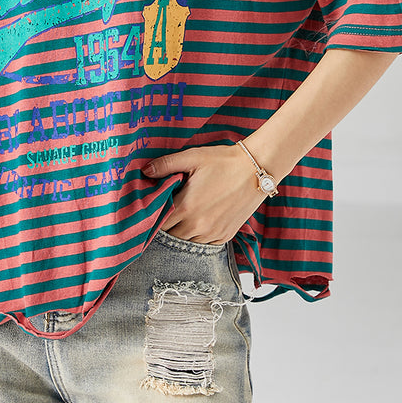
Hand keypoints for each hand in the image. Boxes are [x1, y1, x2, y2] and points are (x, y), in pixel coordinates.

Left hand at [142, 144, 265, 243]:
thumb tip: (145, 171)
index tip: (152, 212)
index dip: (153, 218)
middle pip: (170, 237)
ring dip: (180, 234)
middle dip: (165, 228)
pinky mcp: (225, 236)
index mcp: (186, 207)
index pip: (158, 223)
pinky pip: (203, 245)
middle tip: (165, 215)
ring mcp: (212, 233)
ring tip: (182, 219)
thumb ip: (165, 165)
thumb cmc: (223, 161)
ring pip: (186, 243)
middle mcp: (197, 225)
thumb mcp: (192, 157)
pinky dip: (197, 237)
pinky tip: (197, 223)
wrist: (257, 169)